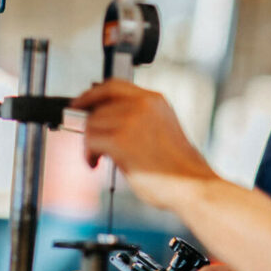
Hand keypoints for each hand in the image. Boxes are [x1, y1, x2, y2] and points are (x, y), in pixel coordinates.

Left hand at [72, 80, 217, 209]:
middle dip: (89, 126)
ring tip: (99, 158)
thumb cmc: (176, 166)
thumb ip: (136, 119)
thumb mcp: (160, 129)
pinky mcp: (122, 140)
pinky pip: (90, 140)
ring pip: (91, 123)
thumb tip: (101, 120)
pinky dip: (88, 154)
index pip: (113, 86)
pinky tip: (96, 164)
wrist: (191, 184)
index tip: (79, 104)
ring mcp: (132, 120)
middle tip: (91, 144)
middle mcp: (143, 104)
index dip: (91, 94)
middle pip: (98, 106)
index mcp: (154, 100)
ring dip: (89, 143)